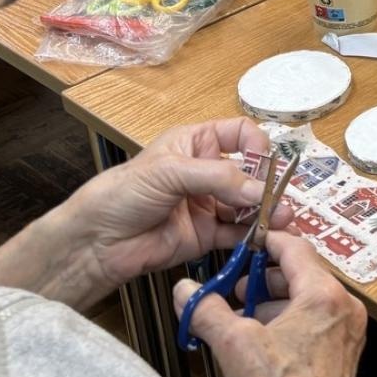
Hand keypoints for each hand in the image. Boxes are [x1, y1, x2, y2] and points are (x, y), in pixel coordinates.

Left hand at [60, 118, 294, 295]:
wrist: (96, 242)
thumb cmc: (122, 194)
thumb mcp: (169, 172)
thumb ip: (218, 177)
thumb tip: (259, 190)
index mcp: (197, 143)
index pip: (241, 134)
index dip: (257, 147)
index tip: (265, 166)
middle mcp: (207, 171)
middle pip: (251, 173)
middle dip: (267, 185)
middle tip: (277, 200)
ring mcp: (209, 204)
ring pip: (248, 205)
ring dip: (265, 212)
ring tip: (279, 221)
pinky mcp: (207, 235)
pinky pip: (238, 233)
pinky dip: (253, 236)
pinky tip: (264, 238)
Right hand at [173, 231, 365, 376]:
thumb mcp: (234, 345)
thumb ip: (207, 310)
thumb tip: (186, 291)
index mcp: (324, 296)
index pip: (296, 248)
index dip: (266, 243)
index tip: (246, 244)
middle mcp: (344, 309)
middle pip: (304, 274)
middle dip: (266, 279)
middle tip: (238, 288)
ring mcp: (348, 332)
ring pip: (310, 300)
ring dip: (277, 302)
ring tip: (246, 319)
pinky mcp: (345, 354)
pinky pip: (317, 323)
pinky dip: (291, 322)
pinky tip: (265, 344)